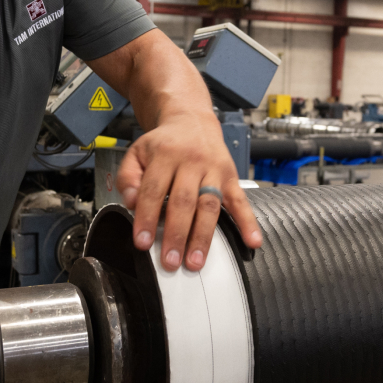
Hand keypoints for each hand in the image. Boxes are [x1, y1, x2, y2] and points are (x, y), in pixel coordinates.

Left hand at [117, 111, 262, 271]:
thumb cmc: (162, 144)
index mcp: (164, 154)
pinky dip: (248, 222)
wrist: (191, 120)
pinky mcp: (231, 177)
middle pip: (183, 201)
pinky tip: (253, 242)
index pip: (153, 190)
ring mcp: (214, 170)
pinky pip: (241, 201)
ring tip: (195, 262)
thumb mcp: (137, 152)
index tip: (142, 242)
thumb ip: (129, 177)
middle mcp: (191, 161)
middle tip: (170, 261)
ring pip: (209, 205)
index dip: (146, 217)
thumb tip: (132, 202)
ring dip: (203, 236)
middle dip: (176, 234)